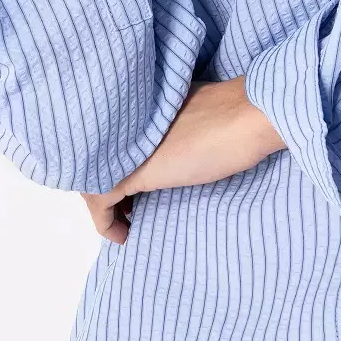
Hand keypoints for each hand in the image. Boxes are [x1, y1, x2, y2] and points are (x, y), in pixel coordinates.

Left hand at [79, 77, 287, 241]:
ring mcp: (123, 148)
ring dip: (106, 206)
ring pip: (94, 181)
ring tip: (125, 222)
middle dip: (107, 188)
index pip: (105, 142)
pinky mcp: (130, 172)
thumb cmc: (232, 115)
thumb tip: (166, 145)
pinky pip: (100, 202)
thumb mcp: (188, 117)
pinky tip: (123, 235)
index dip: (113, 166)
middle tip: (127, 209)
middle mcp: (120, 125)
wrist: (247, 117)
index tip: (130, 188)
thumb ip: (165, 128)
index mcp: (133, 106)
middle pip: (95, 162)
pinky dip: (106, 223)